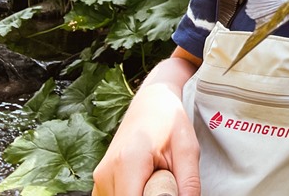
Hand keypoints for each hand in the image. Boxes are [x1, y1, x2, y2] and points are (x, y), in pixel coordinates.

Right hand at [92, 53, 200, 195]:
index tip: (168, 190)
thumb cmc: (169, 120)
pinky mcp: (99, 180)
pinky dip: (132, 193)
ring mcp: (99, 177)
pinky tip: (144, 180)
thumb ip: (188, 183)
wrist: (151, 101)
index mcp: (128, 162)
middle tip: (164, 178)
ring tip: (154, 176)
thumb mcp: (188, 149)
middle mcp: (106, 171)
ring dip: (141, 195)